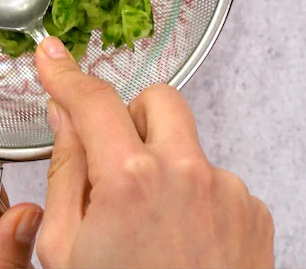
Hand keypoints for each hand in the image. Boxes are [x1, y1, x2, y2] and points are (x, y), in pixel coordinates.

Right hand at [34, 37, 273, 267]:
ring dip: (163, 167)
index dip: (65, 74)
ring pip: (187, 146)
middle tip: (111, 162)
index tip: (52, 57)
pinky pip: (215, 182)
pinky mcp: (253, 212)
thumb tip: (65, 120)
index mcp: (130, 180)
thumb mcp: (68, 250)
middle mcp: (186, 173)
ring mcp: (228, 191)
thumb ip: (66, 173)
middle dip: (130, 120)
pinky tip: (181, 243)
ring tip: (150, 228)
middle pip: (156, 101)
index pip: (93, 101)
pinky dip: (194, 200)